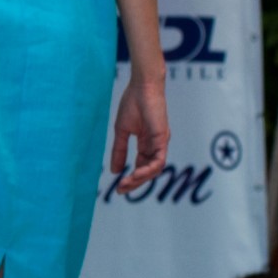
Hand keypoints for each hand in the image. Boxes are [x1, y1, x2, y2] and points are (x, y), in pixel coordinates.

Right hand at [108, 71, 168, 190]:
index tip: (118, 186)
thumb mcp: (122, 130)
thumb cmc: (133, 103)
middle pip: (148, 171)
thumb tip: (115, 171)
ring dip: (140, 179)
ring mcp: (161, 143)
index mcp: (147, 143)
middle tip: (120, 191)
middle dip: (135, 183)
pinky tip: (135, 174)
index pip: (141, 166)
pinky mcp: (163, 139)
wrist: (142, 86)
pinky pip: (158, 161)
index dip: (131, 178)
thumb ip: (119, 150)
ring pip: (154, 169)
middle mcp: (156, 145)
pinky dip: (148, 170)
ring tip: (126, 184)